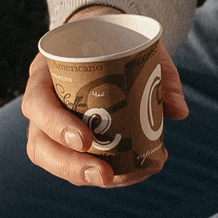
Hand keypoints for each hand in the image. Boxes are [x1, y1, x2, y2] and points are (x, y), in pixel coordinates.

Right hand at [21, 4, 188, 186]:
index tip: (87, 140)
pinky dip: (101, 172)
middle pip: (39, 144)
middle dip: (70, 165)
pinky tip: (134, 173)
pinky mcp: (65, 139)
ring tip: (125, 179)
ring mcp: (49, 125)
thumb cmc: (114, 42)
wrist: (99, 39)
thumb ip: (160, 74)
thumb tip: (179, 111)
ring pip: (52, 159)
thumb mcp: (137, 48)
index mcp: (47, 74)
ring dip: (85, 176)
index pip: (37, 103)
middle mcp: (42, 104)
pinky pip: (73, 162)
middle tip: (105, 175)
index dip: (56, 125)